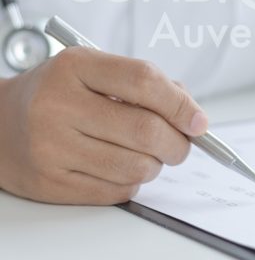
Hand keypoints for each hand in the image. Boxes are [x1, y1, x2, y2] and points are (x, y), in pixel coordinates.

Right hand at [0, 48, 207, 204]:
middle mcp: (58, 105)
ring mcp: (51, 147)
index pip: (144, 81)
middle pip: (147, 131)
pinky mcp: (51, 183)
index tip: (199, 122)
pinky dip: (132, 182)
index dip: (181, 105)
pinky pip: (118, 191)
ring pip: (137, 167)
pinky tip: (118, 167)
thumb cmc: (60, 95)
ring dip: (155, 165)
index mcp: (74, 67)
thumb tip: (194, 116)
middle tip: (181, 145)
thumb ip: (145, 84)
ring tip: (144, 154)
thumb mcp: (94, 72)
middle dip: (178, 144)